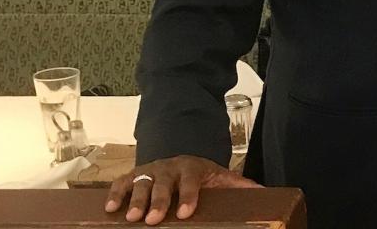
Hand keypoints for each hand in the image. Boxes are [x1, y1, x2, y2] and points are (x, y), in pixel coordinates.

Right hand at [105, 155, 259, 224]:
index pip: (191, 182)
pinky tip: (110, 208)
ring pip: (141, 182)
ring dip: (135, 200)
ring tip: (131, 218)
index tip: (185, 213)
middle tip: (152, 219)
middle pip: (163, 184)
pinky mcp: (134, 175)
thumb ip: (240, 185)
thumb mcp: (221, 177)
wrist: (181, 157)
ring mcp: (150, 170)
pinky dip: (115, 193)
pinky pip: (122, 182)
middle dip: (158, 201)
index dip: (188, 197)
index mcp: (192, 168)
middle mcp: (169, 168)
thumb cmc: (201, 175)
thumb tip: (266, 192)